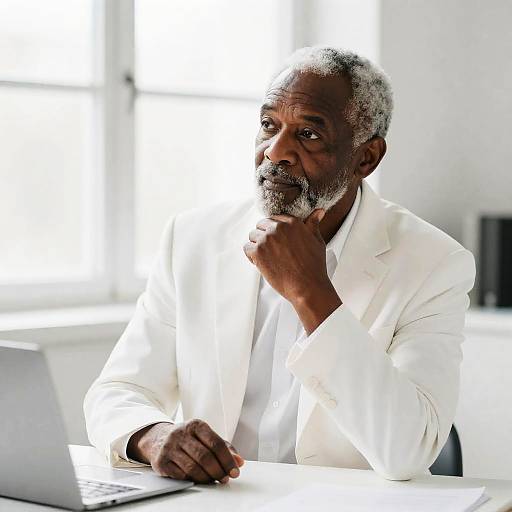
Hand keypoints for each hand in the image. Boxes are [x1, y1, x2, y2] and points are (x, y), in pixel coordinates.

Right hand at [127, 420, 243, 483]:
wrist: (159, 438)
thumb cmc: (187, 439)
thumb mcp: (205, 437)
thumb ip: (224, 447)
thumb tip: (239, 461)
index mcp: (196, 425)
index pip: (216, 443)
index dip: (227, 459)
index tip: (235, 470)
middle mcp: (181, 433)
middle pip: (205, 457)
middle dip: (218, 471)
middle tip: (225, 478)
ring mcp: (169, 447)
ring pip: (193, 468)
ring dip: (207, 478)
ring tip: (214, 480)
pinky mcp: (161, 462)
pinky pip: (181, 476)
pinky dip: (193, 480)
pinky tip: (199, 479)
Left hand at [243, 209, 341, 333]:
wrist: (307, 286)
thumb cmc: (314, 265)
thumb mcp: (317, 240)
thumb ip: (313, 224)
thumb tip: (318, 212)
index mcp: (292, 222)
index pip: (275, 219)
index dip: (275, 231)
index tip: (279, 242)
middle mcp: (278, 227)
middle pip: (261, 225)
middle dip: (265, 236)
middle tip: (273, 251)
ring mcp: (266, 239)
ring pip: (253, 235)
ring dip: (257, 246)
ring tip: (268, 258)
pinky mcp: (258, 252)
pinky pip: (247, 248)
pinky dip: (251, 256)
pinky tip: (262, 263)